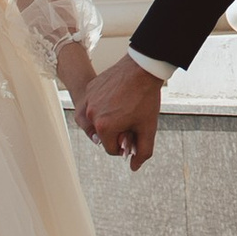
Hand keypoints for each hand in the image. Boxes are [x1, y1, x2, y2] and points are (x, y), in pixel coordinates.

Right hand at [80, 52, 163, 169]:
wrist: (142, 68)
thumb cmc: (145, 98)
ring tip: (122, 110)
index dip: (125, 144)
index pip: (111, 149)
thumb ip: (143, 152)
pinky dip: (102, 106)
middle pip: (102, 136)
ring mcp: (88, 100)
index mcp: (104, 127)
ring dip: (107, 120)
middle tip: (130, 119)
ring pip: (95, 121)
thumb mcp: (148, 128)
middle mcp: (91, 115)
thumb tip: (134, 167)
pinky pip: (93, 106)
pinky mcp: (90, 89)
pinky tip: (117, 98)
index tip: (134, 132)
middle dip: (116, 132)